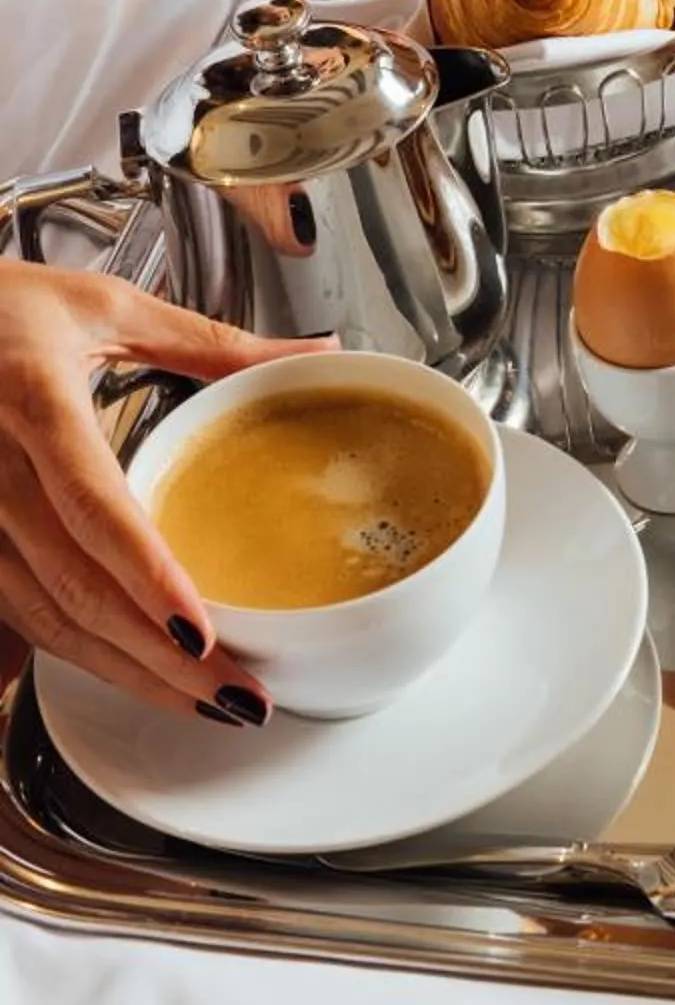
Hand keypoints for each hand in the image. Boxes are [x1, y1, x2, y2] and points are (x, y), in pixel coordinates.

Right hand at [0, 267, 330, 721]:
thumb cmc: (0, 309)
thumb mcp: (103, 304)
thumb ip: (210, 342)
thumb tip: (312, 352)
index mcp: (37, 403)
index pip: (94, 508)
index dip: (148, 576)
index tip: (202, 631)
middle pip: (75, 587)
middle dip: (157, 656)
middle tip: (237, 695)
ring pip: (40, 617)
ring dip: (120, 669)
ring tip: (200, 700)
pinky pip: (11, 614)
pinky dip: (67, 653)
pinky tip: (123, 679)